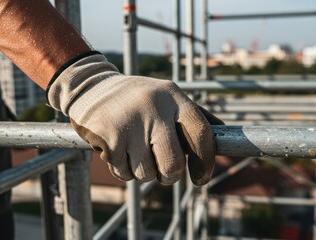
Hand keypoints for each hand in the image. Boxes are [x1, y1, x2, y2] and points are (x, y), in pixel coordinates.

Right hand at [48, 53, 220, 184]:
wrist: (90, 87)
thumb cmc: (137, 98)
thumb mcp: (166, 97)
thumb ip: (194, 115)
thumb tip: (224, 134)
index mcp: (173, 97)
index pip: (201, 134)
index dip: (205, 162)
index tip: (200, 178)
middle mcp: (154, 108)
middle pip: (173, 164)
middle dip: (169, 176)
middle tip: (164, 173)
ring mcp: (130, 122)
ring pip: (146, 173)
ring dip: (142, 172)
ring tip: (133, 152)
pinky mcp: (109, 136)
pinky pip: (123, 172)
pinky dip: (122, 169)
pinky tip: (117, 150)